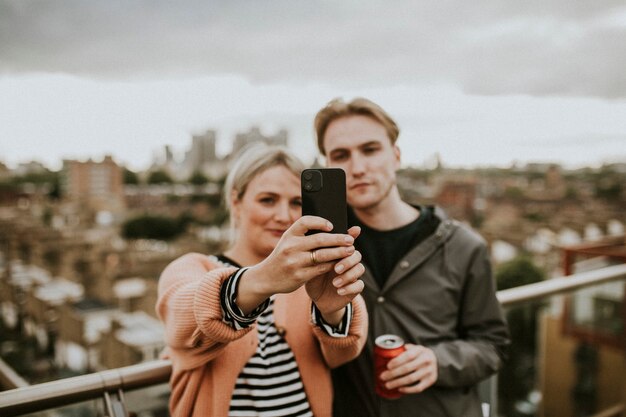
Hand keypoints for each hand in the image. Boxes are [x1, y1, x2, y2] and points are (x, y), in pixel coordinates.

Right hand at [238, 216, 356, 312]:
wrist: (266, 277)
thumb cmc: (283, 256)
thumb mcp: (289, 242)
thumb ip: (306, 235)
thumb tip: (333, 228)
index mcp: (289, 235)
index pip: (305, 222)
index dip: (320, 222)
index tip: (331, 225)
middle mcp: (291, 247)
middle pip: (319, 240)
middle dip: (338, 239)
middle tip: (350, 240)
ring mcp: (295, 262)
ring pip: (323, 255)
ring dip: (339, 252)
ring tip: (350, 251)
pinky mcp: (299, 276)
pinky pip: (321, 269)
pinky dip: (332, 265)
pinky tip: (340, 262)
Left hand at [305, 226, 364, 323]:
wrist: (316, 297)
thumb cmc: (313, 277)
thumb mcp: (311, 265)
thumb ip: (315, 253)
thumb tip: (314, 237)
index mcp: (339, 253)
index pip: (347, 243)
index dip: (346, 243)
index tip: (340, 247)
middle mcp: (348, 261)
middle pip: (356, 254)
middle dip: (347, 261)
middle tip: (336, 268)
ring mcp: (353, 274)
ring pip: (360, 268)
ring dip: (348, 275)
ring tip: (335, 283)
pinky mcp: (354, 288)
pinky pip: (359, 285)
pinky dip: (350, 288)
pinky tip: (339, 291)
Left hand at [380, 344, 437, 393]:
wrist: (437, 361)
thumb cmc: (420, 354)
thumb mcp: (415, 347)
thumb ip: (405, 348)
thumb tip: (391, 351)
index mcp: (421, 350)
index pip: (408, 356)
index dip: (397, 361)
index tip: (387, 366)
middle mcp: (426, 360)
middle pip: (407, 368)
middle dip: (393, 374)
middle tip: (383, 377)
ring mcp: (429, 371)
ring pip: (411, 379)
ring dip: (397, 383)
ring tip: (388, 385)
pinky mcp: (430, 381)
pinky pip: (418, 388)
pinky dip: (408, 390)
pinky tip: (399, 389)